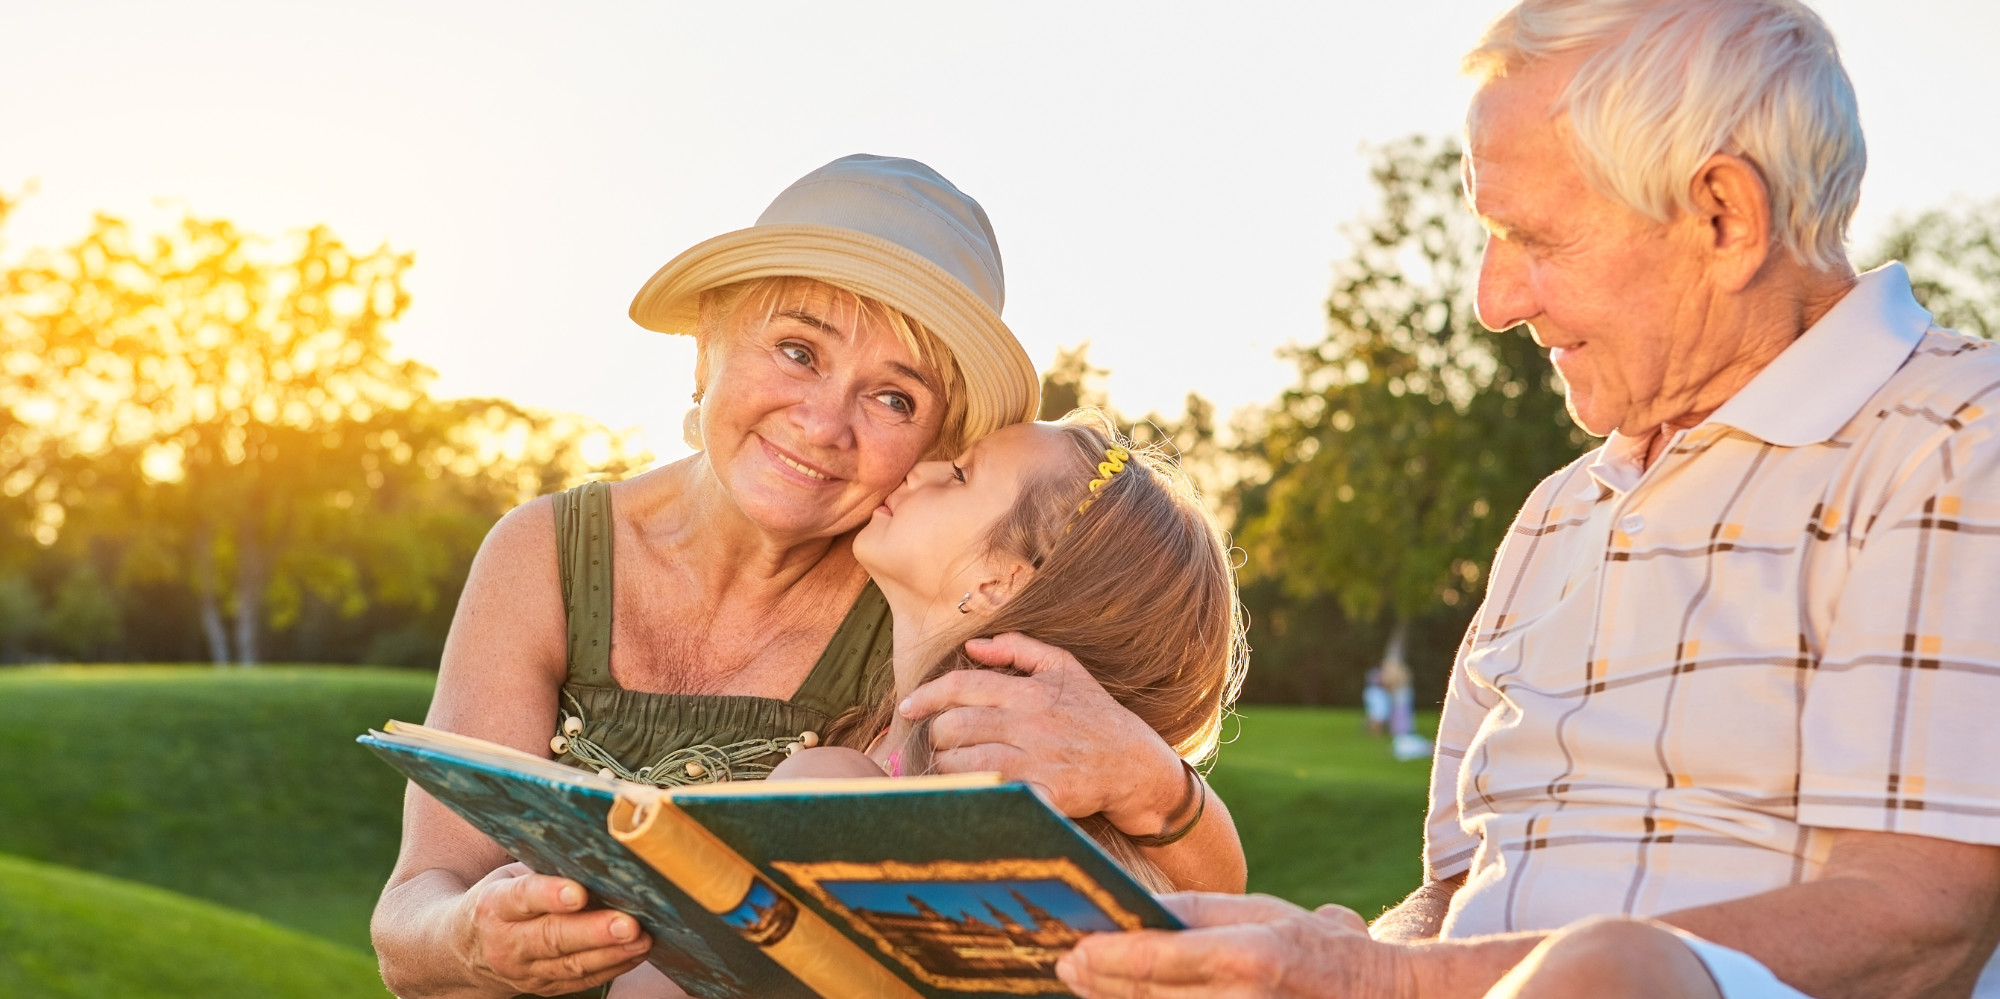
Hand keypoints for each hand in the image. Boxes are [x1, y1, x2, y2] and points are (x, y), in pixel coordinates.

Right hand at [454, 862, 652, 995]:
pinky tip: (637, 953)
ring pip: (570, 965)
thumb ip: (544, 868)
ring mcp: (524, 971)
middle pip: (552, 938)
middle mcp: (505, 943)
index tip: (579, 893)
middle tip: (629, 923)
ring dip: (611, 953)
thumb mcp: (509, 877)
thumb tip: (599, 851)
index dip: (550, 895)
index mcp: (495, 905)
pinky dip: (612, 968)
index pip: (522, 898)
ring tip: (642, 938)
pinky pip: (580, 981)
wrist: (464, 948)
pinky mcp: (542, 988)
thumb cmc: (501, 898)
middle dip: (594, 931)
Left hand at [899, 632, 1186, 833]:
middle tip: (941, 742)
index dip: (926, 696)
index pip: (961, 687)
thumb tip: (975, 644)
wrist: (1135, 765)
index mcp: (1030, 692)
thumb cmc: (1095, 715)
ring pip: (964, 763)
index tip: (906, 708)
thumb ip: (1019, 650)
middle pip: (954, 728)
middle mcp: (1030, 725)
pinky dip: (971, 792)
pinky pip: (989, 795)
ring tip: (954, 764)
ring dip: (948, 765)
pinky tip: (970, 789)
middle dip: (937, 736)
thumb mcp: (1066, 669)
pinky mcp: (1044, 796)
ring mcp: (1037, 762)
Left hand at [1056, 892, 1402, 998]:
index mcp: (1248, 956)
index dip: (1107, 955)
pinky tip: (1123, 997)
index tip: (1074, 946)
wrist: (1372, 996)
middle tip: (1065, 963)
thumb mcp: (1260, 911)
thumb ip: (1198, 911)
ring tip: (1084, 981)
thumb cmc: (1309, 945)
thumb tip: (1135, 908)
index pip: (1159, 959)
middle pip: (1148, 996)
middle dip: (1099, 981)